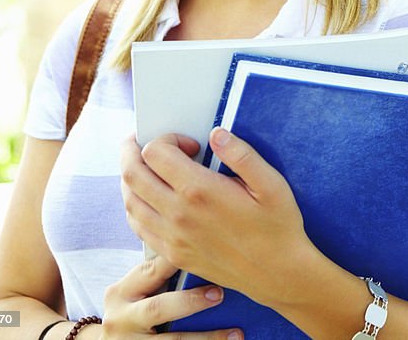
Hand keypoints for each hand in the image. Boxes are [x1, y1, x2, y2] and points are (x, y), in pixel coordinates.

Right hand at [101, 254, 239, 337]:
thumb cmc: (131, 311)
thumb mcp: (133, 293)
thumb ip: (157, 278)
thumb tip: (205, 260)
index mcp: (120, 293)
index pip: (151, 270)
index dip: (178, 259)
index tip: (205, 251)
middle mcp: (121, 319)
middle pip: (158, 308)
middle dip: (191, 301)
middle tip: (220, 294)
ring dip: (207, 338)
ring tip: (236, 334)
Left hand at [119, 129, 320, 306]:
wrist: (276, 273)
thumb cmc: (277, 227)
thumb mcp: (271, 184)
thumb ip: (242, 155)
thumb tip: (217, 134)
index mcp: (200, 191)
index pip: (156, 153)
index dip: (168, 139)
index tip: (190, 144)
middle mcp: (178, 214)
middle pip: (132, 174)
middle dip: (133, 150)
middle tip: (143, 142)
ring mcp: (171, 237)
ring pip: (129, 200)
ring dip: (131, 177)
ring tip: (146, 167)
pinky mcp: (172, 253)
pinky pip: (138, 226)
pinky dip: (135, 205)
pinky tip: (149, 198)